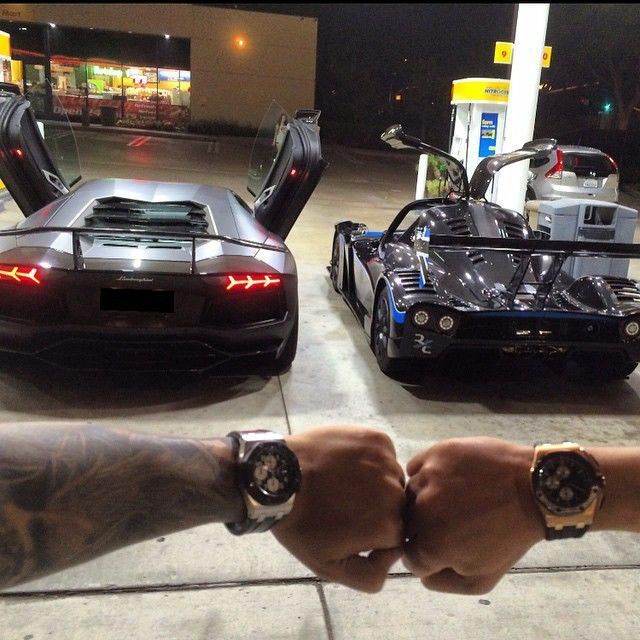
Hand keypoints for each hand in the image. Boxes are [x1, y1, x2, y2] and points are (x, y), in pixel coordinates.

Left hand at [273, 426, 404, 592]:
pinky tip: (344, 464)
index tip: (347, 529)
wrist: (277, 477)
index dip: (373, 536)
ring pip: (391, 478)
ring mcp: (386, 461)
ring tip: (342, 483)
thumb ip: (370, 577)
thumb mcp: (329, 567)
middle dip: (375, 509)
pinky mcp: (376, 438)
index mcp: (389, 525)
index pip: (396, 536)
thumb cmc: (301, 523)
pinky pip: (384, 454)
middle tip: (342, 505)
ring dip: (375, 482)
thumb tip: (392, 557)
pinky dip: (370, 460)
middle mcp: (395, 491)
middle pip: (397, 506)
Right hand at [403, 437, 545, 593]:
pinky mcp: (435, 453)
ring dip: (424, 500)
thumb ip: (442, 583)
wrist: (533, 488)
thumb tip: (420, 571)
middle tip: (451, 522)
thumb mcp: (481, 579)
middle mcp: (421, 510)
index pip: (410, 557)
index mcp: (430, 545)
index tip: (447, 547)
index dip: (428, 556)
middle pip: (406, 525)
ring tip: (452, 499)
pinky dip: (426, 475)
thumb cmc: (509, 535)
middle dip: (424, 528)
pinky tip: (447, 480)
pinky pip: (416, 467)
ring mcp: (428, 478)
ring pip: (410, 495)